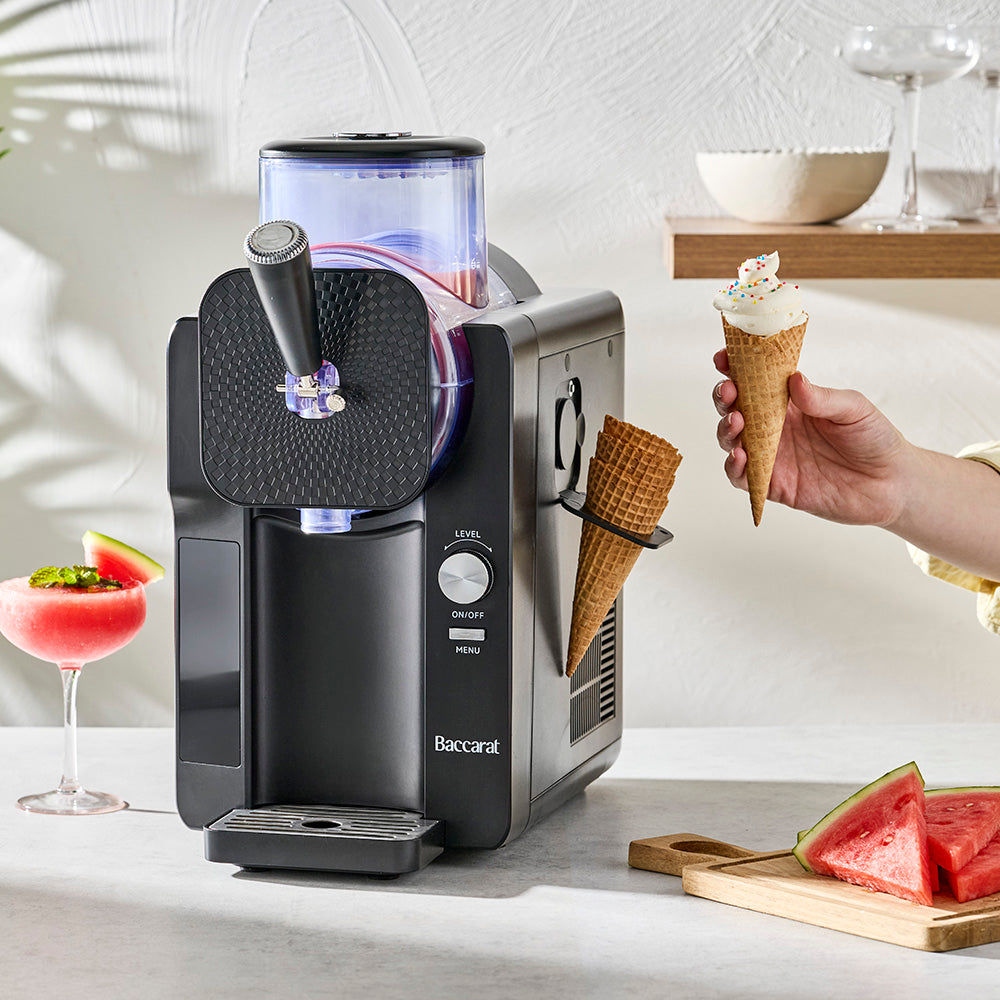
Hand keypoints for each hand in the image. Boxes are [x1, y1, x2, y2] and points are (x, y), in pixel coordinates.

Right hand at [712, 350, 911, 526]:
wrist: (891, 484)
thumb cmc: (875, 439)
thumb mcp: (854, 409)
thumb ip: (822, 398)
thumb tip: (794, 380)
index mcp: (791, 403)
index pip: (754, 381)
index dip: (735, 368)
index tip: (724, 357)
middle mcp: (775, 428)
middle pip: (735, 408)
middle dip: (724, 397)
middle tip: (728, 391)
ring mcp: (772, 456)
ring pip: (732, 441)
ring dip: (726, 430)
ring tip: (736, 422)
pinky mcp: (773, 485)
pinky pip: (742, 477)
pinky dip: (734, 467)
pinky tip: (740, 456)